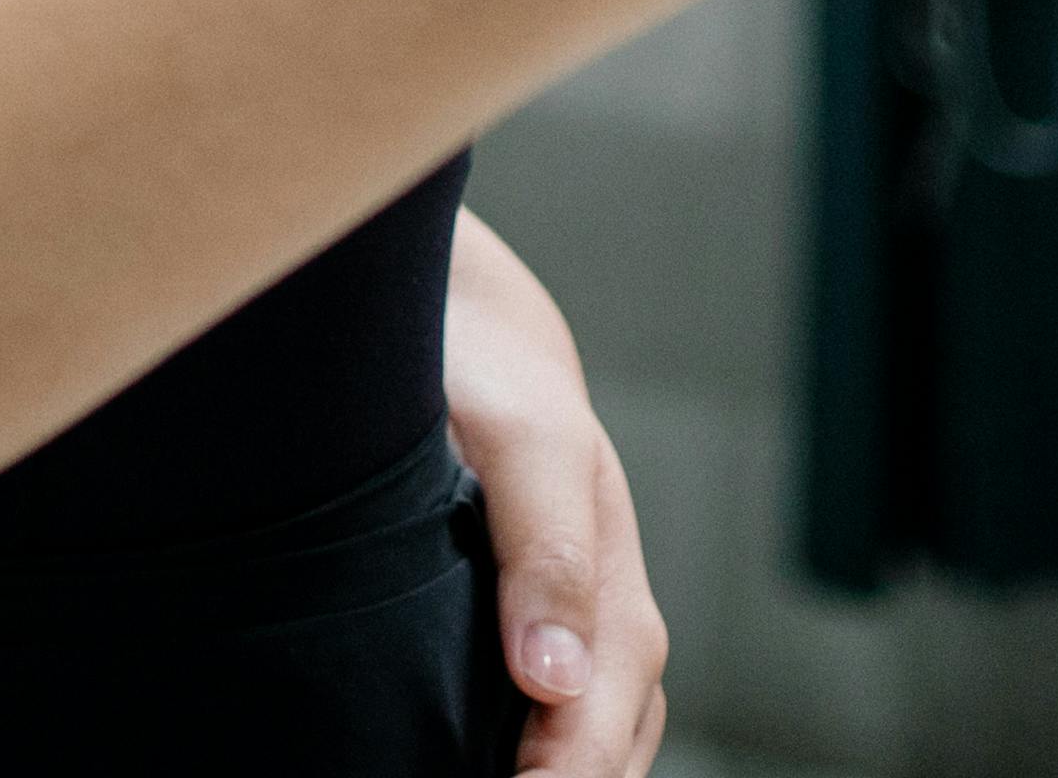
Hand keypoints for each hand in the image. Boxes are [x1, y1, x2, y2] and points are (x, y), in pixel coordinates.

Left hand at [447, 211, 669, 775]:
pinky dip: (521, 748)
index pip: (594, 740)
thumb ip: (546, 548)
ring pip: (577, 746)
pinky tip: (457, 750)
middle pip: (599, 758)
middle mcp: (601, 634)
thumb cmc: (493, 375)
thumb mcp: (523, 442)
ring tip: (447, 775)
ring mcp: (567, 639)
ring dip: (547, 770)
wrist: (467, 325)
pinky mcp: (523, 633)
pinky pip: (539, 722)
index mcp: (611, 602)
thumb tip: (553, 678)